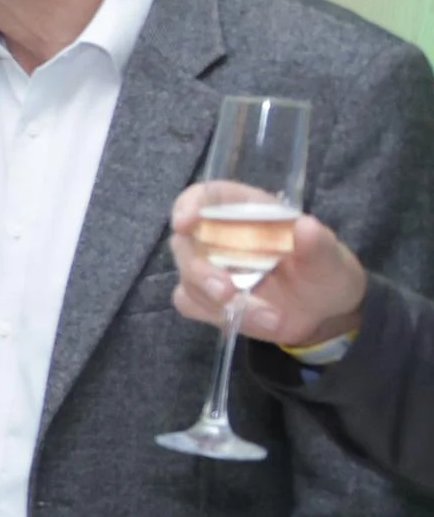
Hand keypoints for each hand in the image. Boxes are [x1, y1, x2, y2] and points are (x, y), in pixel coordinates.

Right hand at [173, 186, 366, 350]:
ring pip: (187, 277)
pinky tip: (251, 320)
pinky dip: (215, 314)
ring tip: (267, 317)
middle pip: (185, 242)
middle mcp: (221, 237)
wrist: (324, 316)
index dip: (190, 204)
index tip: (186, 223)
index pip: (208, 196)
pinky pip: (190, 302)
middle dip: (200, 270)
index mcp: (249, 212)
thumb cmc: (325, 275)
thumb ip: (318, 243)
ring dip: (216, 299)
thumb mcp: (331, 259)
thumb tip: (305, 226)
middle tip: (227, 292)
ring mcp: (210, 269)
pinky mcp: (206, 298)